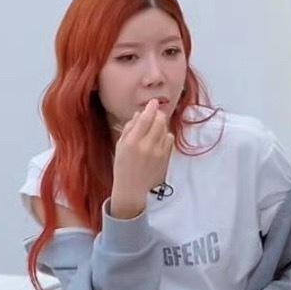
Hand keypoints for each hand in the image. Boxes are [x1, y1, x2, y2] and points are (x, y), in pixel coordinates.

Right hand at [110, 99, 173, 218]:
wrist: (132, 187)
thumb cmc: (123, 165)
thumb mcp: (120, 145)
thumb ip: (130, 128)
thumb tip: (139, 113)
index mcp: (132, 142)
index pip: (145, 119)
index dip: (151, 108)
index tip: (153, 102)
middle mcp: (146, 146)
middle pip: (159, 122)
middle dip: (158, 115)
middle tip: (155, 114)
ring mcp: (158, 153)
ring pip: (165, 129)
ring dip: (161, 125)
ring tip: (154, 129)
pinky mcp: (166, 158)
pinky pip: (169, 140)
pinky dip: (165, 136)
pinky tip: (158, 140)